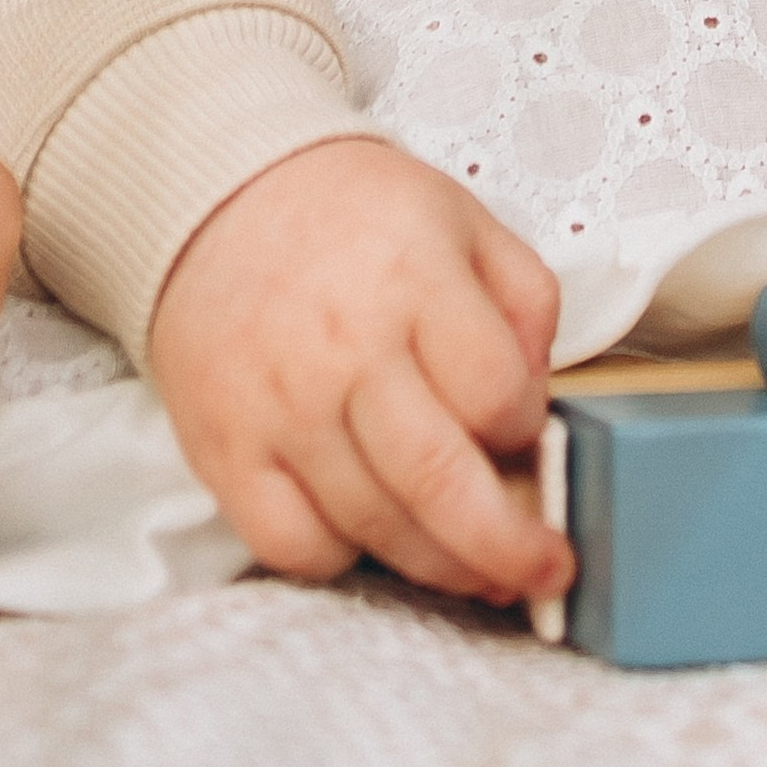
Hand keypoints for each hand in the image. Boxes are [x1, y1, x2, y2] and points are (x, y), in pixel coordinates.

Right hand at [150, 137, 571, 609]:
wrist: (221, 195)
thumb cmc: (351, 215)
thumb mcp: (463, 219)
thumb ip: (526, 301)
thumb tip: (540, 400)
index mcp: (413, 276)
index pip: (496, 392)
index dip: (529, 429)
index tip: (528, 433)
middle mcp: (346, 347)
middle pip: (442, 483)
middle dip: (509, 548)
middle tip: (545, 571)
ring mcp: (280, 406)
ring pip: (376, 527)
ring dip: (442, 566)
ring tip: (476, 567)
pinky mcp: (224, 449)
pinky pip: (293, 544)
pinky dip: (341, 557)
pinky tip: (371, 533)